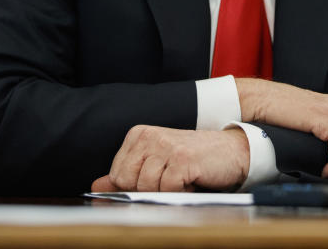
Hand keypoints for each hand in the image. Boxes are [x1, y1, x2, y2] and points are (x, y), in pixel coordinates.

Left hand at [91, 126, 248, 191]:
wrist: (231, 151)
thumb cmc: (193, 159)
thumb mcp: (156, 164)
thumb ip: (126, 175)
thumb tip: (96, 187)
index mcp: (138, 135)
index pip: (116, 175)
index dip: (134, 187)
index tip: (155, 180)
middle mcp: (149, 136)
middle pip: (128, 182)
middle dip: (149, 190)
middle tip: (170, 180)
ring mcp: (166, 146)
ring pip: (147, 187)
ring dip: (167, 192)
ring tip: (182, 179)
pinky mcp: (182, 159)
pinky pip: (168, 190)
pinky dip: (181, 192)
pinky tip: (192, 181)